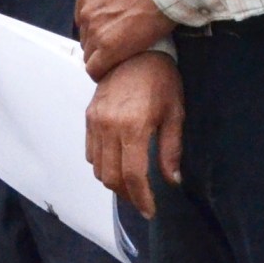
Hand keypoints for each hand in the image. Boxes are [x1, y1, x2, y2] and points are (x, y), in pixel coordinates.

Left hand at [76, 0, 176, 77]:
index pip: (83, 19)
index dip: (98, 27)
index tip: (112, 31)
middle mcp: (86, 13)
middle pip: (86, 38)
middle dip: (100, 43)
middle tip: (120, 47)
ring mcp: (96, 31)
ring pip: (89, 55)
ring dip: (102, 59)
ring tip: (121, 60)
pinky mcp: (109, 48)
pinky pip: (95, 69)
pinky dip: (102, 73)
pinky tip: (114, 72)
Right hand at [85, 51, 183, 218]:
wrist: (137, 52)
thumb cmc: (161, 80)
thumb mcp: (174, 114)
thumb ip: (170, 150)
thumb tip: (172, 180)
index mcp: (133, 127)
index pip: (133, 175)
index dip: (141, 198)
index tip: (150, 210)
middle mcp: (109, 126)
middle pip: (110, 177)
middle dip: (127, 195)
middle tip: (142, 202)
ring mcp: (95, 122)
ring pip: (97, 167)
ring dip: (113, 182)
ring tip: (130, 187)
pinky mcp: (89, 116)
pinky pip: (90, 151)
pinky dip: (101, 165)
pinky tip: (117, 165)